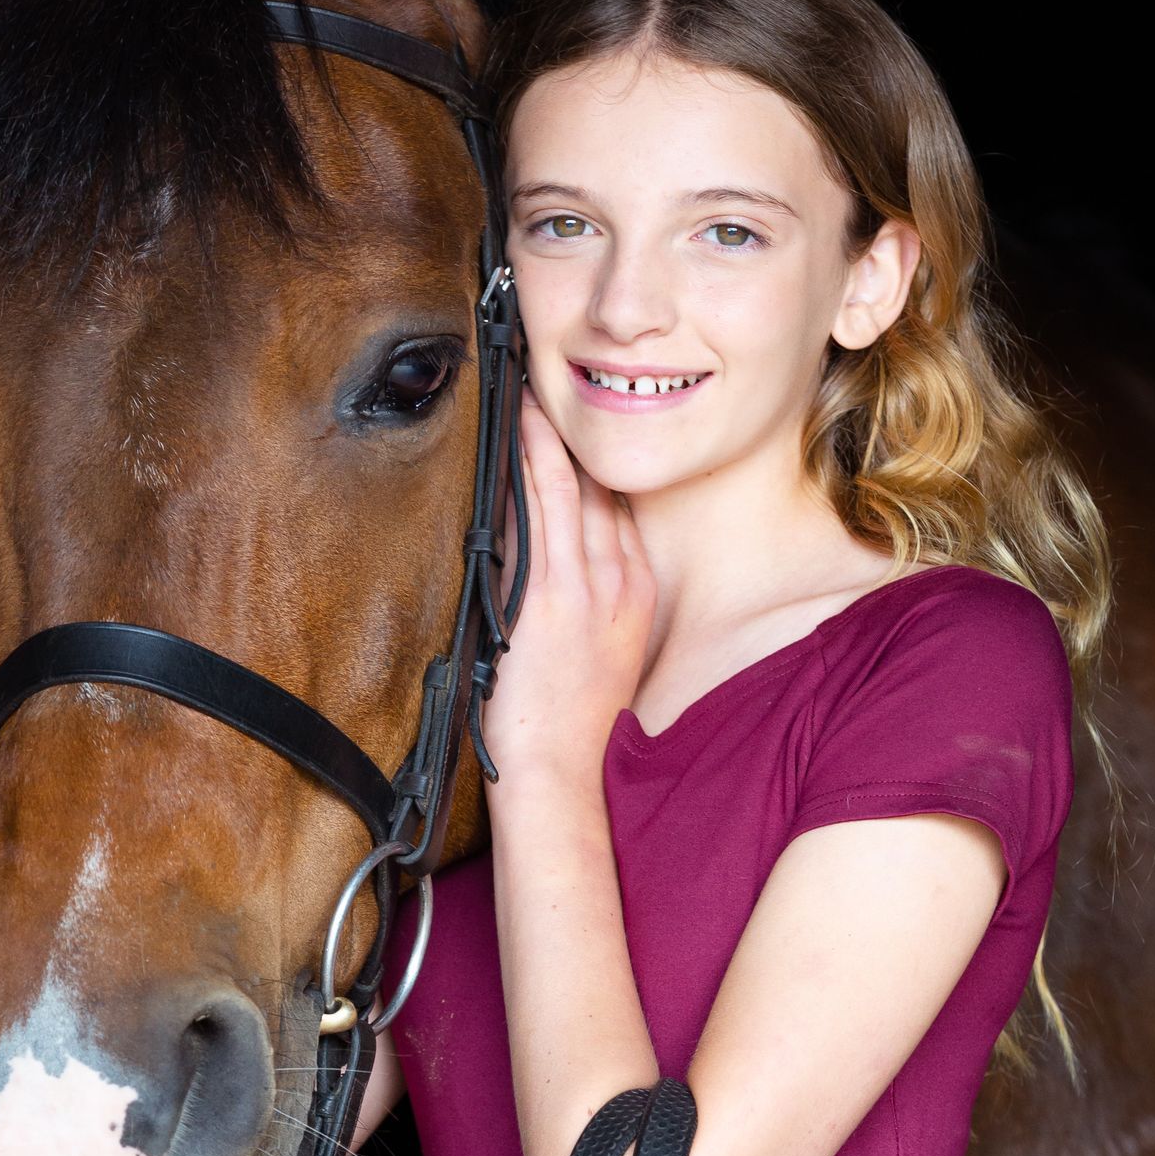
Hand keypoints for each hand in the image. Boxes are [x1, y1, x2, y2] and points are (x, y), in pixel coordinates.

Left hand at [490, 387, 655, 795]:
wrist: (556, 770)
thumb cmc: (570, 723)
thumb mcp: (602, 654)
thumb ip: (592, 604)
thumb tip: (563, 567)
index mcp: (637, 595)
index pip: (620, 510)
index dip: (600, 462)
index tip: (584, 425)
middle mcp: (620, 583)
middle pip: (602, 490)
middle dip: (578, 436)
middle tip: (553, 385)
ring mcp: (586, 588)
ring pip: (570, 490)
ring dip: (548, 436)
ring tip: (530, 391)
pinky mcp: (550, 596)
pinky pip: (539, 514)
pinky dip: (528, 469)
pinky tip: (517, 437)